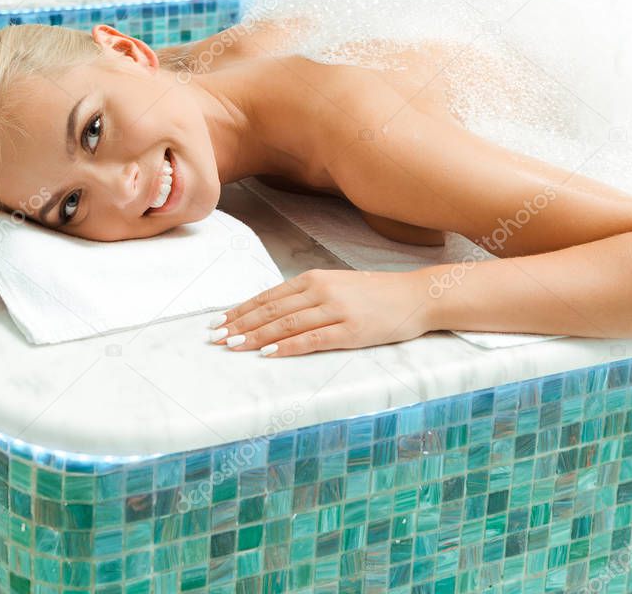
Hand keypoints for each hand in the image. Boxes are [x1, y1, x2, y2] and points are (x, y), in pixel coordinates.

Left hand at [208, 267, 432, 356]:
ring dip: (255, 336)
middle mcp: (320, 291)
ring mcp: (335, 310)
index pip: (268, 296)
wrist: (415, 296)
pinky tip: (268, 353)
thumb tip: (275, 311)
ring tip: (233, 346)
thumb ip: (308, 296)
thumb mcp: (336, 286)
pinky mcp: (350, 331)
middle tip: (215, 338)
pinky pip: (311, 339)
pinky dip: (286, 346)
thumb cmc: (374, 294)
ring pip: (285, 324)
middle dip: (240, 324)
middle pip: (271, 310)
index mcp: (313, 278)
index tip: (219, 322)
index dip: (241, 310)